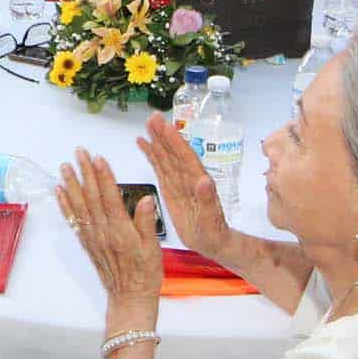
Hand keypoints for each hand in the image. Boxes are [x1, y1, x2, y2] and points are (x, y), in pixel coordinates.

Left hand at [56, 149, 160, 326]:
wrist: (130, 298)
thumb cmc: (144, 275)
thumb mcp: (154, 248)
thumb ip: (146, 222)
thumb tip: (145, 200)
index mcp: (120, 231)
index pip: (110, 198)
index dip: (104, 177)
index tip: (98, 159)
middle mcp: (103, 233)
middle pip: (92, 197)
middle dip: (85, 173)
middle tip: (79, 153)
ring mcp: (93, 237)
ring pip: (79, 206)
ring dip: (71, 185)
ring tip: (65, 167)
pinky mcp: (87, 243)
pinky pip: (74, 221)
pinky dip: (66, 205)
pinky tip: (61, 192)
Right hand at [136, 116, 226, 254]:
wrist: (212, 241)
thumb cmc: (213, 232)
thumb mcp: (211, 219)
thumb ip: (208, 200)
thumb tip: (204, 180)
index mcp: (198, 181)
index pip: (185, 157)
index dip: (175, 141)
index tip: (165, 126)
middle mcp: (188, 177)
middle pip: (174, 152)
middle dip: (164, 134)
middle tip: (153, 117)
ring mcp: (179, 181)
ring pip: (166, 157)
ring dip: (157, 140)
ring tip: (147, 124)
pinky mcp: (171, 188)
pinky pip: (160, 168)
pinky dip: (152, 155)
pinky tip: (144, 144)